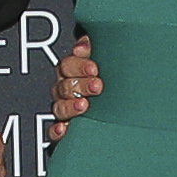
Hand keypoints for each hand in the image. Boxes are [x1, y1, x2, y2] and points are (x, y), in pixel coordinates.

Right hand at [44, 34, 102, 150]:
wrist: (123, 107)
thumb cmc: (112, 78)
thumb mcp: (106, 57)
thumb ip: (94, 46)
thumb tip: (84, 45)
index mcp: (72, 72)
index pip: (67, 66)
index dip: (79, 66)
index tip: (94, 69)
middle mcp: (66, 90)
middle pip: (63, 86)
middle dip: (80, 85)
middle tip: (97, 86)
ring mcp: (65, 109)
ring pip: (58, 107)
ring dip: (70, 106)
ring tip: (84, 106)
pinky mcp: (66, 128)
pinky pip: (53, 131)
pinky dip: (56, 130)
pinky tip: (63, 129)